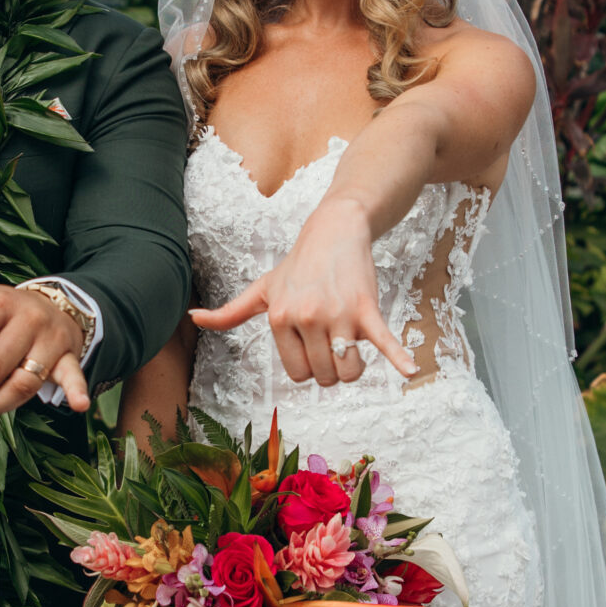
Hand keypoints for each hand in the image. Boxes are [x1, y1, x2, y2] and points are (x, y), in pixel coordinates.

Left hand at [191, 196, 415, 390]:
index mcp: (279, 318)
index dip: (309, 367)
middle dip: (332, 369)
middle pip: (324, 377)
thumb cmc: (297, 265)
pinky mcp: (366, 308)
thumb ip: (230, 311)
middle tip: (332, 342)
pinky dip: (399, 356)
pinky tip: (411, 371)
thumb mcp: (262, 288)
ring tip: (351, 345)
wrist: (334, 229)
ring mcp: (337, 314)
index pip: (298, 375)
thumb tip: (194, 318)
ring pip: (349, 370)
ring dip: (354, 367)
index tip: (312, 346)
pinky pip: (384, 340)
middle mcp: (305, 317)